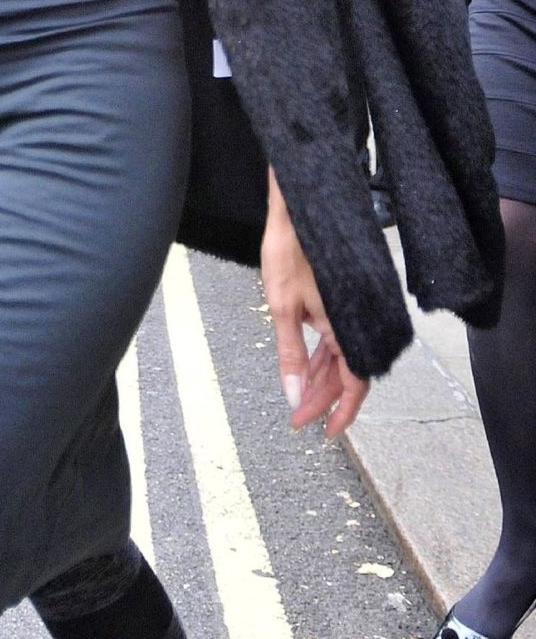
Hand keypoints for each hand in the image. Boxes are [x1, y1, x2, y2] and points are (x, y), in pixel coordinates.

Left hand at [261, 172, 368, 437]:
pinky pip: (337, 334)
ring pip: (341, 354)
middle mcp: (356, 318)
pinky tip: (306, 363)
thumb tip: (293, 394)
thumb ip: (290, 353)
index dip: (341, 411)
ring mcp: (350, 307)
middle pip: (347, 371)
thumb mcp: (282, 306)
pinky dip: (321, 352)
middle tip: (300, 416)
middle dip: (323, 397)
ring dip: (321, 376)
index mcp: (346, 324)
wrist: (298, 207)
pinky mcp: (341, 296)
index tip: (323, 431)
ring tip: (299, 395)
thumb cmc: (288, 250)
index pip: (354, 382)